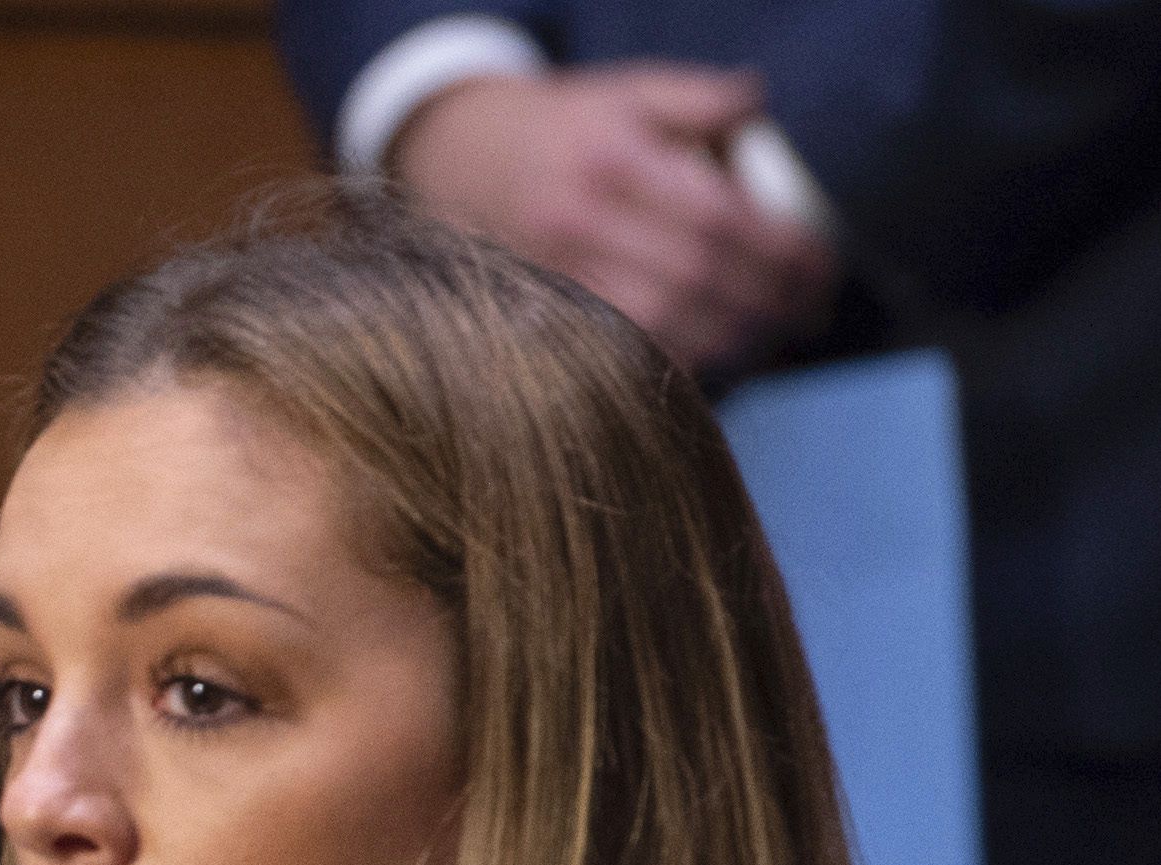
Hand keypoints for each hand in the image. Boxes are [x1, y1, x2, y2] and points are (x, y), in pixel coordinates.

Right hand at [388, 65, 838, 373]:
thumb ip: (698, 97)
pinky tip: (713, 356)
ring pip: (659, 324)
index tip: (821, 267)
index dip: (781, 250)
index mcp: (613, 160)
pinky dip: (673, 359)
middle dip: (768, 300)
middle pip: (696, 277)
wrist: (458, 157)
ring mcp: (555, 272)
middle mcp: (580, 221)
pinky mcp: (540, 307)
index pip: (718, 218)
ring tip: (774, 336)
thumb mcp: (627, 90)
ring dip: (729, 339)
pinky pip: (617, 348)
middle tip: (812, 311)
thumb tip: (759, 106)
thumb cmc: (562, 124)